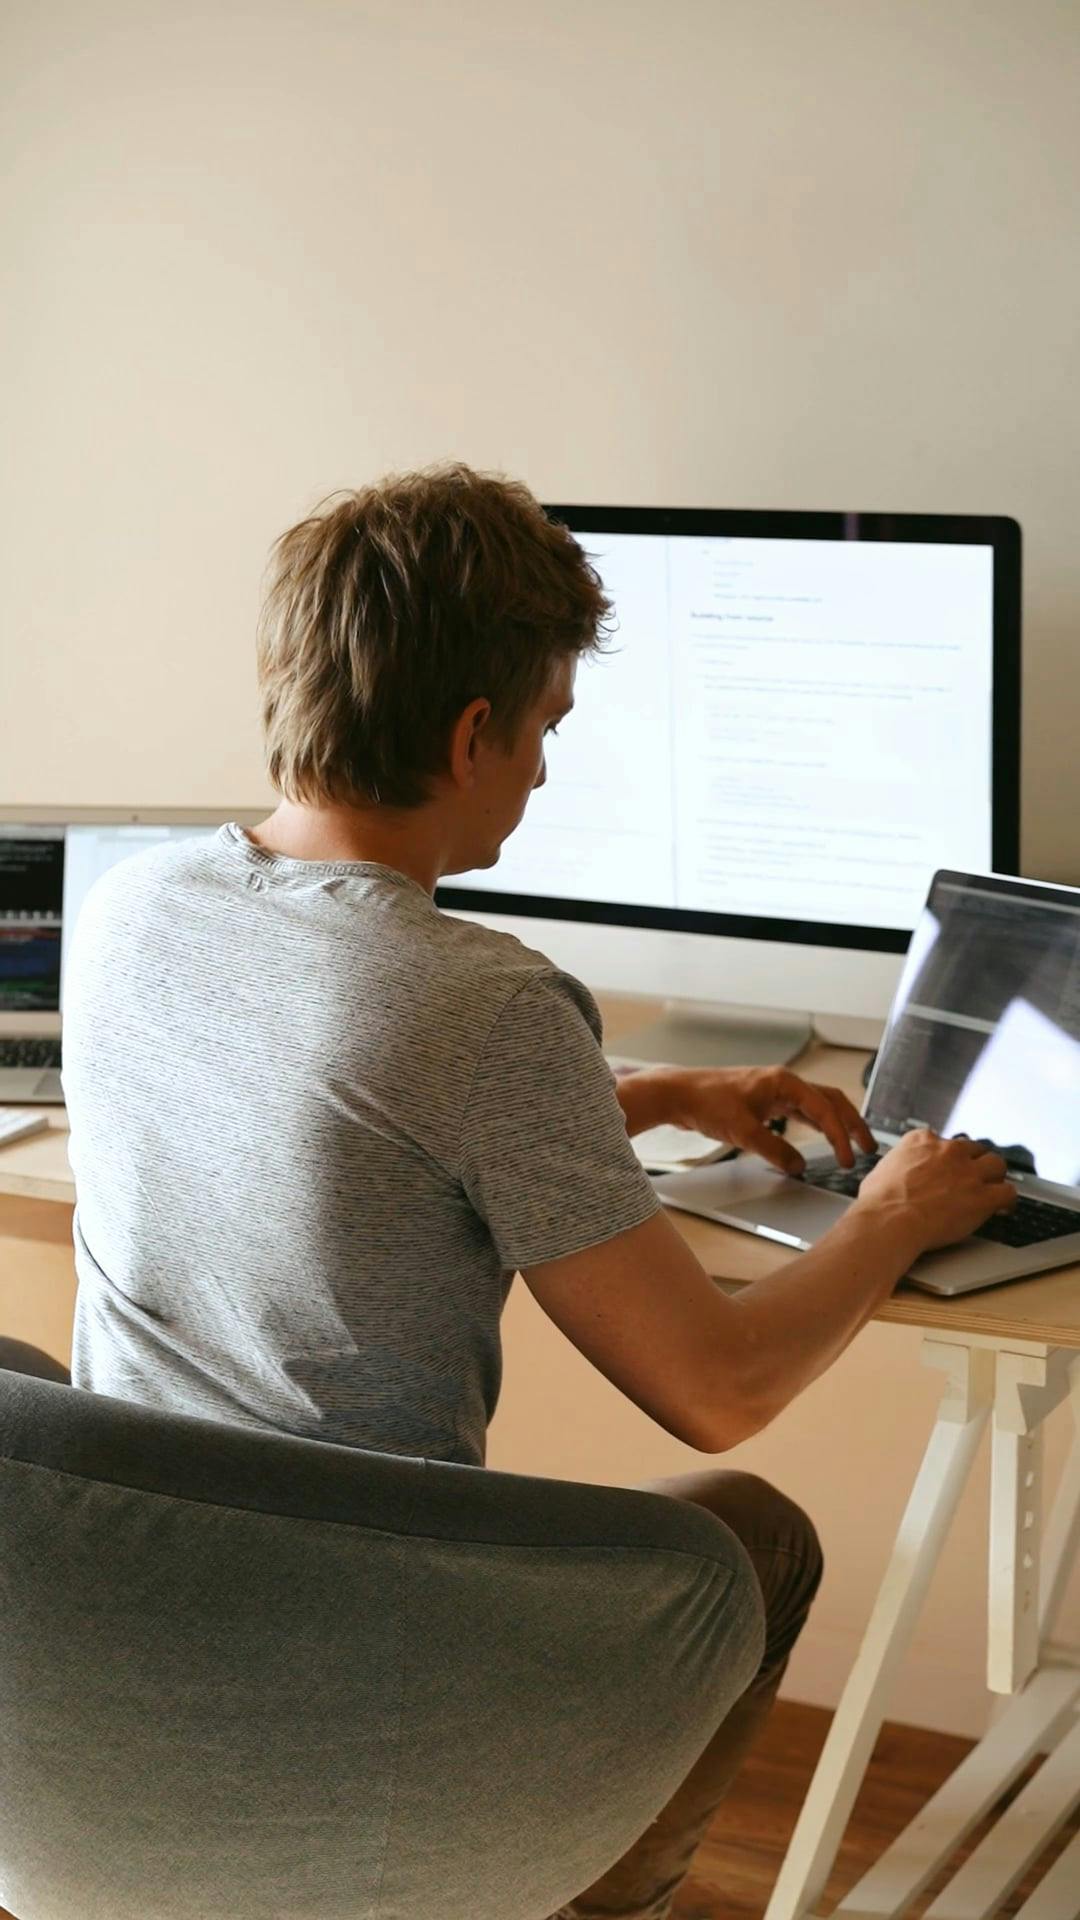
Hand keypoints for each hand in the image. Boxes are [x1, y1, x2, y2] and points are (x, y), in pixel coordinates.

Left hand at [674, 1066, 876, 1174]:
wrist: (679, 1094)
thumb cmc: (707, 1103)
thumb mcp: (742, 1132)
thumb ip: (774, 1150)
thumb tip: (798, 1166)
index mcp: (785, 1082)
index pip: (825, 1110)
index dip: (841, 1136)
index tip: (848, 1160)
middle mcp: (785, 1083)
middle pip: (831, 1102)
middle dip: (852, 1125)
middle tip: (868, 1149)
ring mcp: (777, 1090)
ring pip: (818, 1106)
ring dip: (837, 1125)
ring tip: (853, 1145)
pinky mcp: (767, 1101)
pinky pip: (802, 1112)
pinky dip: (817, 1125)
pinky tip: (823, 1138)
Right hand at [858, 1128, 1016, 1252]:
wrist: (889, 1220)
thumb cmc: (879, 1201)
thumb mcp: (882, 1169)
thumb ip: (899, 1164)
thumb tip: (896, 1172)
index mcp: (922, 1141)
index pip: (943, 1141)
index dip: (947, 1156)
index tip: (947, 1166)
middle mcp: (948, 1151)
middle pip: (973, 1149)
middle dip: (973, 1162)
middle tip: (971, 1177)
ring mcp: (968, 1172)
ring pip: (996, 1164)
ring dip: (994, 1176)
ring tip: (992, 1188)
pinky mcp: (982, 1196)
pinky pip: (1008, 1192)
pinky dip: (1007, 1200)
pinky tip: (1004, 1207)